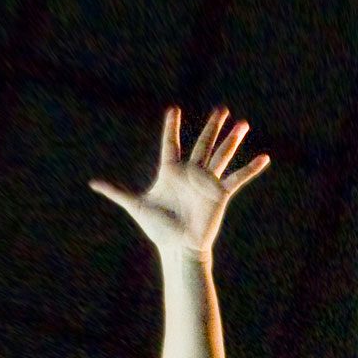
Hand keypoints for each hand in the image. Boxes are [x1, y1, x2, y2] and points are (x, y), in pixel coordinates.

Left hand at [90, 106, 270, 257]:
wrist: (179, 247)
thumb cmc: (159, 229)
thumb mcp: (136, 206)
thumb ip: (117, 192)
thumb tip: (93, 183)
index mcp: (171, 172)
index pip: (170, 143)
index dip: (171, 127)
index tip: (173, 110)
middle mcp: (191, 173)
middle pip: (203, 144)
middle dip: (212, 127)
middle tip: (221, 109)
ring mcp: (207, 182)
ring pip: (222, 155)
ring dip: (232, 140)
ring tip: (243, 124)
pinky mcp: (220, 194)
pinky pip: (238, 178)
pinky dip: (251, 169)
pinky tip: (264, 158)